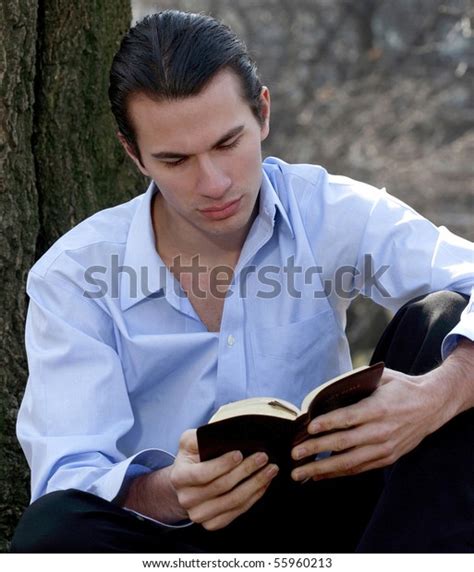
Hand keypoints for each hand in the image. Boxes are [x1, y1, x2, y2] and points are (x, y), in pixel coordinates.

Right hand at [170, 429, 278, 529]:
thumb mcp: (189, 442)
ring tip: (270, 469)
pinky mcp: (212, 523)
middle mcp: (187, 499)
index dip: (222, 464)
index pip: (203, 473)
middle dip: (246, 470)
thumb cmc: (192, 458)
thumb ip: (197, 436)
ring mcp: (199, 515)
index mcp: (179, 477)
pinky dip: (254, 497)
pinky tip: (264, 484)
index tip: (240, 453)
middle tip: (263, 457)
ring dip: (256, 484)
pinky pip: (237, 512)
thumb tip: (216, 433)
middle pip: (222, 487)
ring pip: (233, 501)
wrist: (186, 482)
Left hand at [290, 368, 446, 481]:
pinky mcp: (386, 458)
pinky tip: (319, 475)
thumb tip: (324, 390)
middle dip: (315, 450)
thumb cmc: (401, 388)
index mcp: (377, 408)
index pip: (347, 418)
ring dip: (322, 469)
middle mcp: (380, 431)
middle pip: (343, 443)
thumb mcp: (380, 377)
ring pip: (349, 462)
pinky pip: (358, 468)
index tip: (307, 428)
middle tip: (294, 454)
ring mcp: (384, 447)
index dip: (326, 424)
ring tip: (300, 473)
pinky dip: (338, 473)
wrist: (431, 405)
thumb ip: (355, 383)